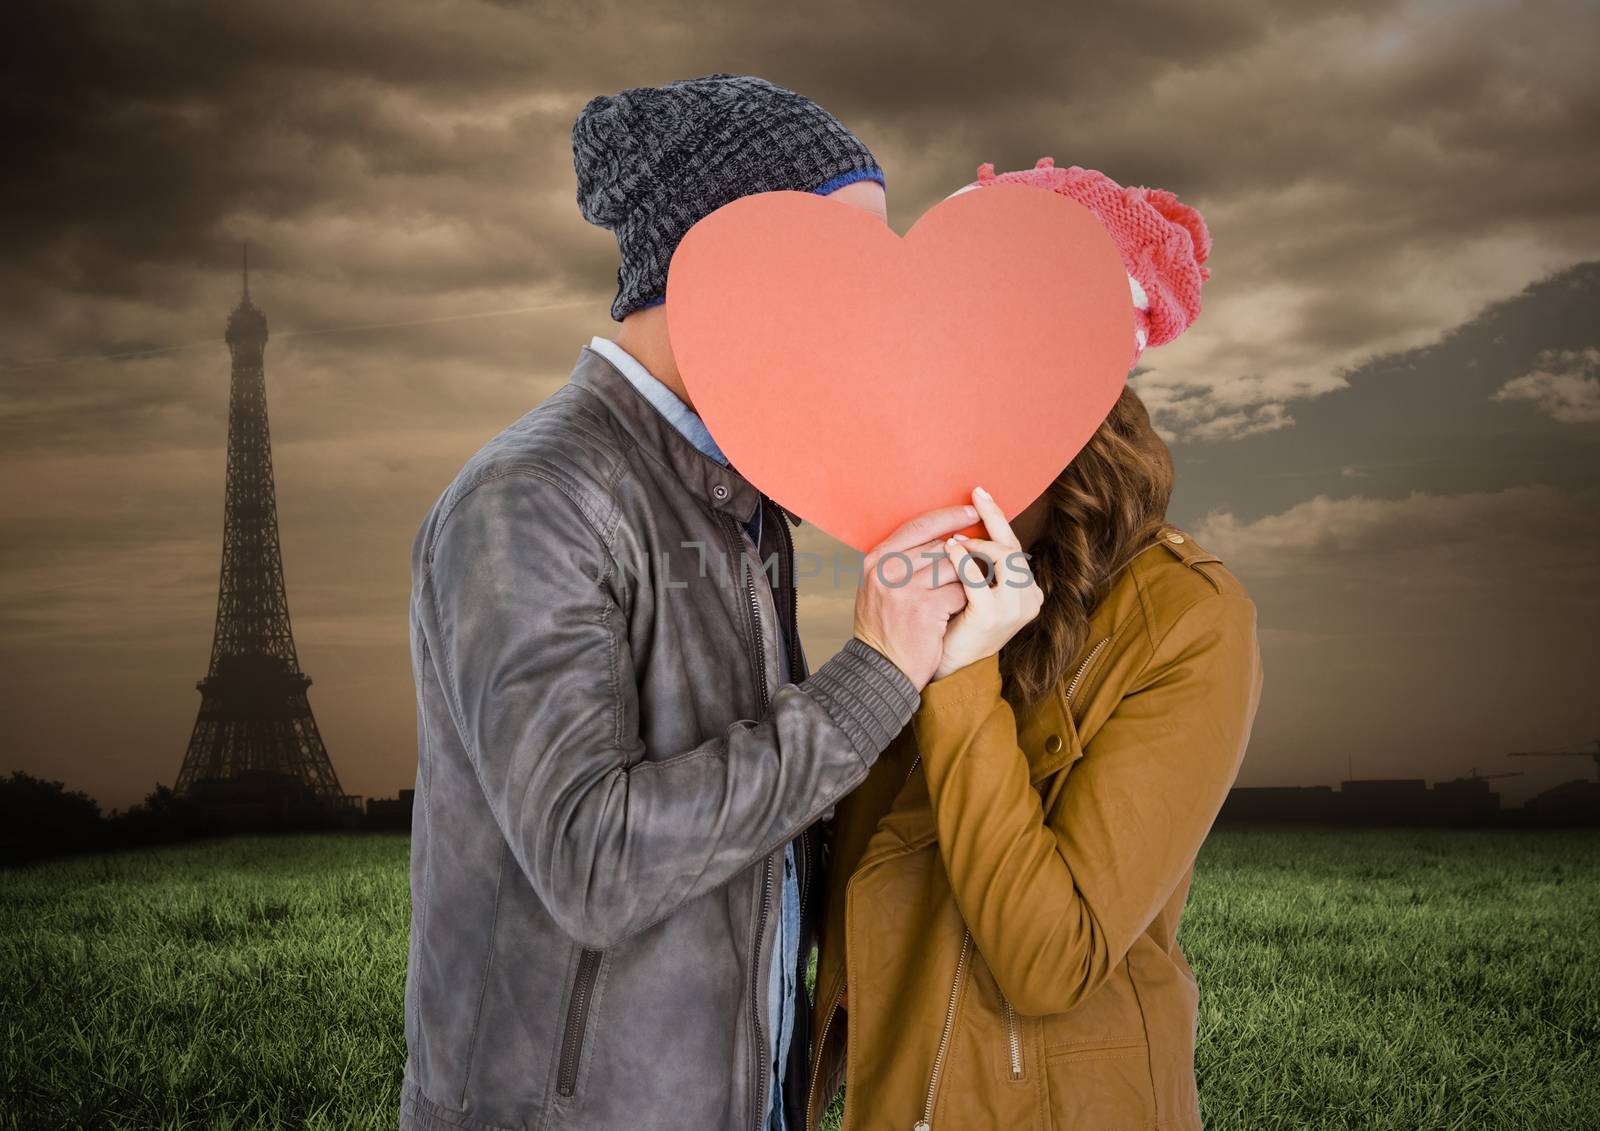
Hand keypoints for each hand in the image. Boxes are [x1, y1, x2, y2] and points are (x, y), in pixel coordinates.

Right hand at [852, 503, 974, 689]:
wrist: (879, 670)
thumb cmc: (883, 628)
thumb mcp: (879, 588)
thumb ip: (901, 561)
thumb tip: (941, 538)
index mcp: (876, 559)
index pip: (917, 526)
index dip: (948, 517)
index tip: (970, 513)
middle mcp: (888, 570)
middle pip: (939, 546)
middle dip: (962, 554)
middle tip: (978, 559)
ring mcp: (905, 588)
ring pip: (953, 567)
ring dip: (965, 579)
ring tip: (968, 590)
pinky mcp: (925, 609)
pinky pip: (960, 592)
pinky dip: (965, 601)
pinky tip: (960, 611)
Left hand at [930, 486, 1043, 682]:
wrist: (945, 667)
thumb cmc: (955, 625)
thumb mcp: (973, 591)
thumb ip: (978, 564)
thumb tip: (963, 522)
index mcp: (1027, 590)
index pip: (1014, 546)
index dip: (998, 519)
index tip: (980, 495)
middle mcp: (1030, 598)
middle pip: (1013, 547)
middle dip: (994, 517)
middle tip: (975, 495)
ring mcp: (1014, 608)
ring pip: (1004, 558)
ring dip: (977, 542)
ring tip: (953, 538)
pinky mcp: (993, 616)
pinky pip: (977, 579)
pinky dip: (962, 560)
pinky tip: (947, 550)